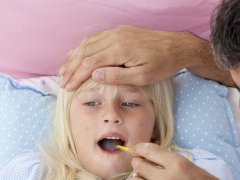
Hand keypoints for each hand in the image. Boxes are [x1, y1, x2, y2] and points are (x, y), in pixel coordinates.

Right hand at [60, 25, 207, 89]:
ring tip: (64, 69)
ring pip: (88, 43)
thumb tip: (94, 75)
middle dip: (71, 67)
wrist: (177, 47)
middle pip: (85, 52)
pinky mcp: (120, 31)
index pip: (90, 63)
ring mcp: (117, 32)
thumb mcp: (142, 77)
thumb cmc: (162, 65)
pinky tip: (78, 54)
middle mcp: (115, 37)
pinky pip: (96, 38)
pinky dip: (84, 47)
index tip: (67, 87)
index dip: (76, 75)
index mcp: (119, 50)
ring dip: (74, 56)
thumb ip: (117, 76)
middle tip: (62, 81)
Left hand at [128, 142, 239, 179]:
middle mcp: (168, 179)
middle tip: (143, 169)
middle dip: (139, 165)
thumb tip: (149, 156)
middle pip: (138, 166)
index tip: (138, 152)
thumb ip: (170, 161)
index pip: (147, 150)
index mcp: (178, 164)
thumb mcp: (192, 166)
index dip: (139, 149)